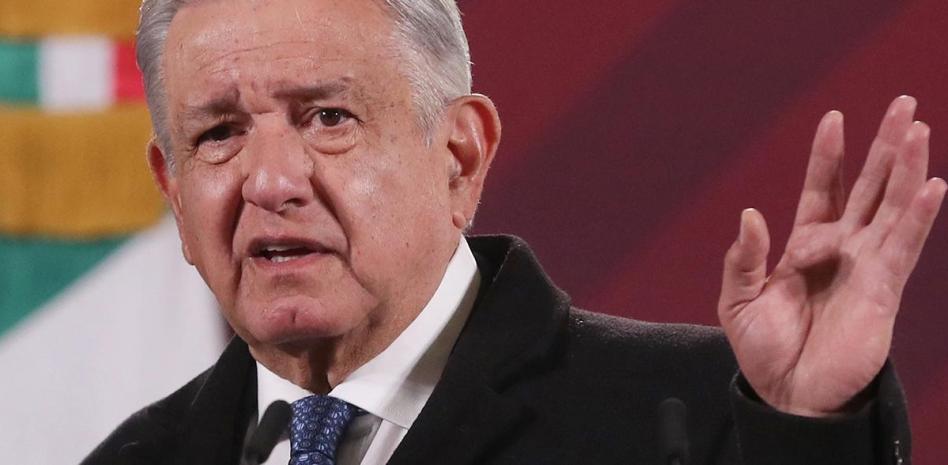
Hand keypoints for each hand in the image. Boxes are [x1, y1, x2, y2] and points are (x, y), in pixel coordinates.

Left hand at [717, 96, 945, 416]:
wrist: (789, 394)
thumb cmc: (764, 349)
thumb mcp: (738, 300)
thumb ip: (744, 258)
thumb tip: (751, 213)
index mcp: (803, 245)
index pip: (822, 188)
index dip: (829, 155)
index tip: (834, 117)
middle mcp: (841, 248)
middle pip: (868, 186)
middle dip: (884, 146)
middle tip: (902, 103)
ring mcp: (866, 265)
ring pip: (891, 206)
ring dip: (906, 168)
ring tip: (919, 128)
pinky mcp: (883, 289)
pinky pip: (903, 245)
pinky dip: (917, 215)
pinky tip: (932, 184)